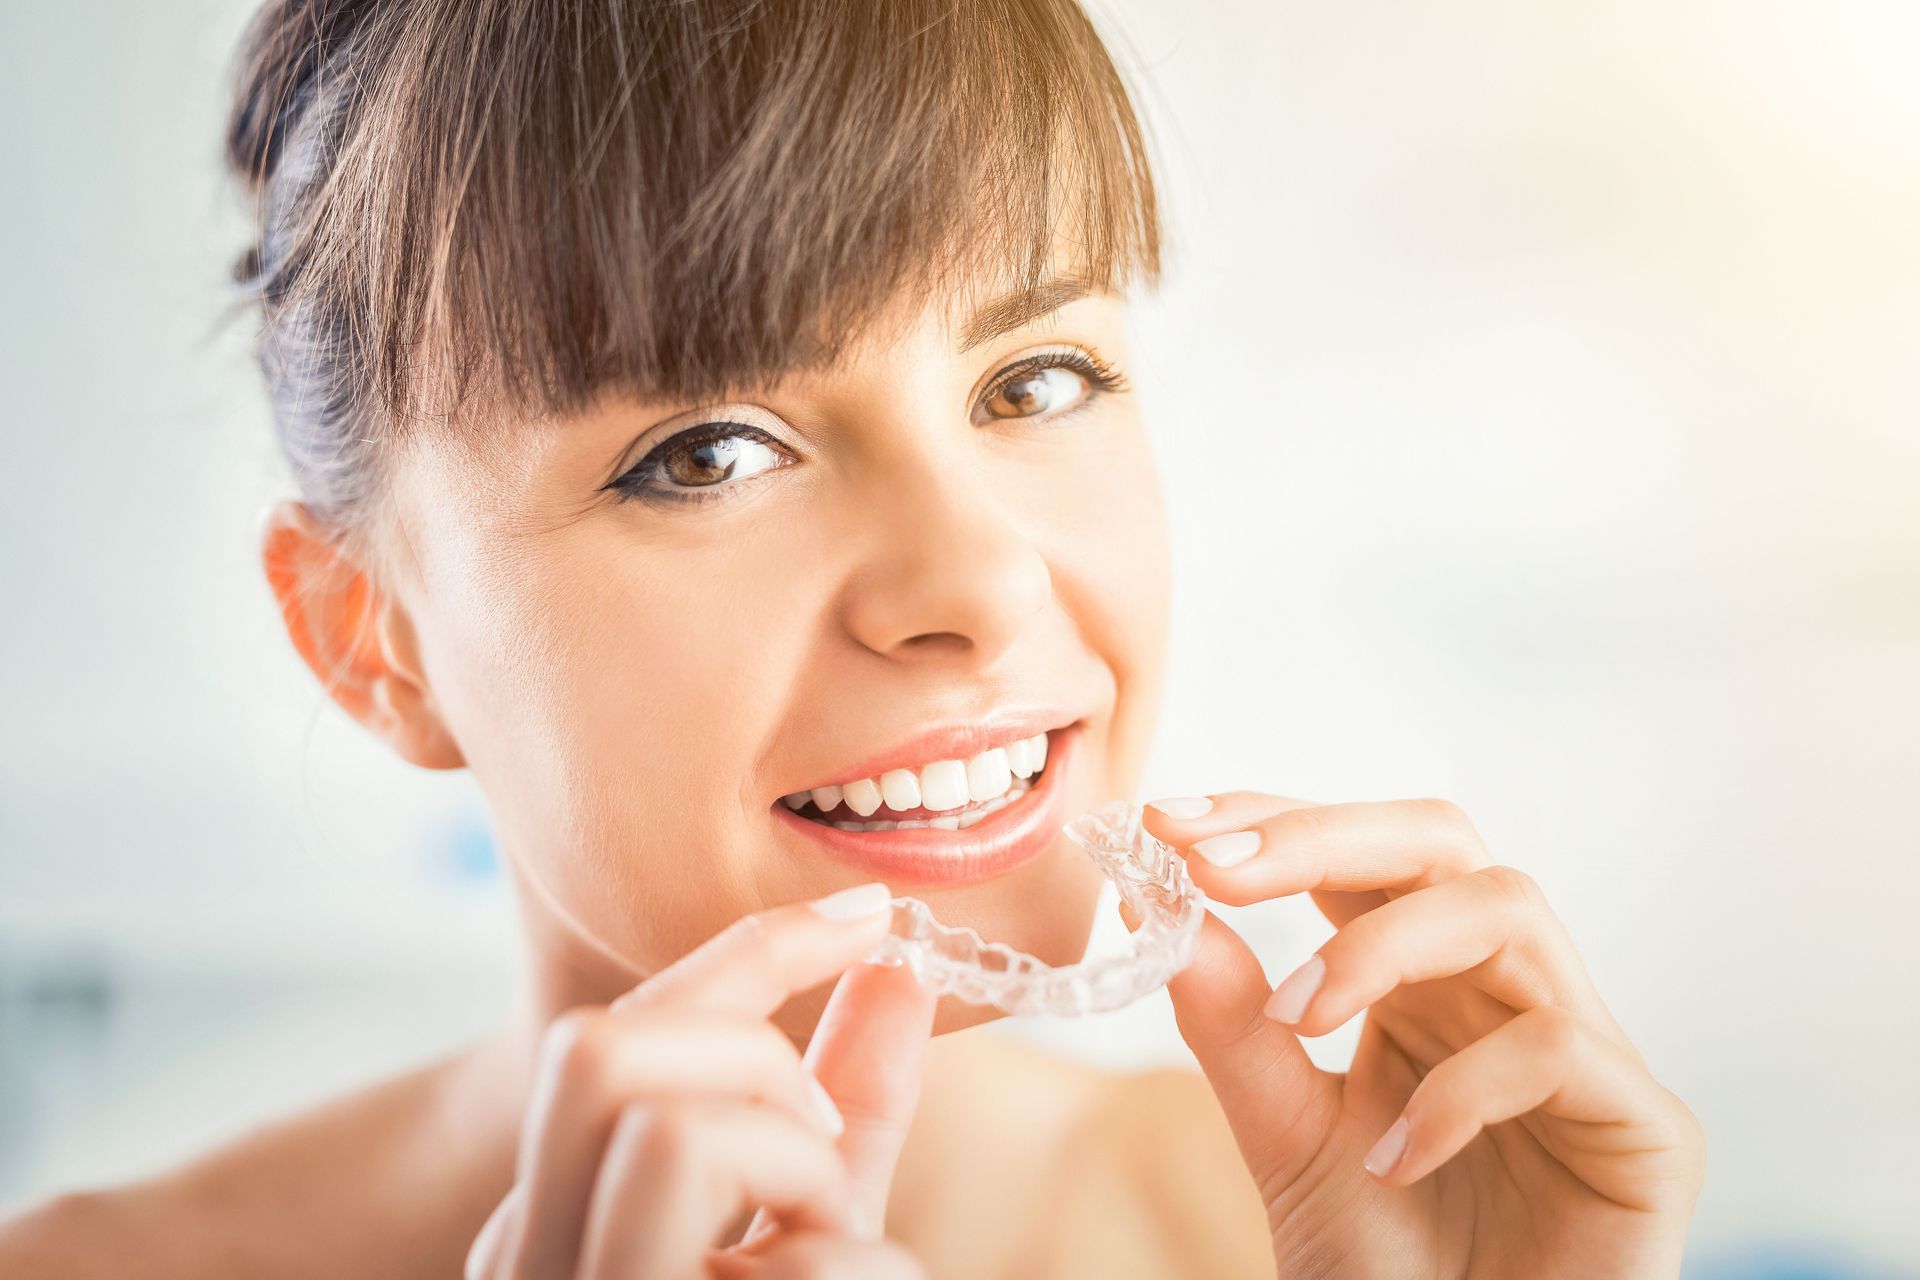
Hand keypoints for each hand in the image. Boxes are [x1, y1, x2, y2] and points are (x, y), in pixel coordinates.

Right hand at [466, 884, 935, 1278]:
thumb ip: (849, 1100)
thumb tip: (900, 965)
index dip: (754, 950)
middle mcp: (527, 1258)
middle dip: (749, 1057)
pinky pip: (786, 1269)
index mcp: (555, 1207)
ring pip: (669, 1134)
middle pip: (594, 1048)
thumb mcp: (821, 1212)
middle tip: (820, 1145)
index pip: (613, 1031)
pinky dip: (860, 1270)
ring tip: (831, 1245)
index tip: (868, 911)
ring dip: (800, 1171)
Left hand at [1138, 793, 1703, 1278]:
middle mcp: (1503, 992)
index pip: (1358, 856)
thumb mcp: (1286, 1137)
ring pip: (1509, 907)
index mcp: (1422, 981)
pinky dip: (1460, 1088)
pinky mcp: (1648, 1127)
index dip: (1271, 821)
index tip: (1166, 824)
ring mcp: (1585, 1050)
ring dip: (1382, 945)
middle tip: (1214, 867)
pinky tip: (1394, 1158)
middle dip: (1321, 837)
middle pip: (1441, 842)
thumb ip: (1234, 1028)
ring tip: (1299, 1016)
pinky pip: (1558, 1046)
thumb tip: (1163, 904)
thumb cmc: (1389, 1267)